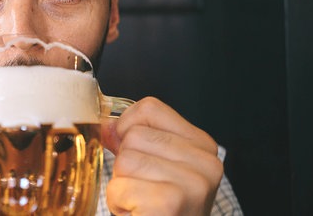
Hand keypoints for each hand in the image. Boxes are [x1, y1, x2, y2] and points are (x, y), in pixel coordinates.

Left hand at [101, 97, 222, 215]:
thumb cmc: (161, 209)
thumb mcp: (155, 166)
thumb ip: (134, 139)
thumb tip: (106, 124)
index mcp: (204, 146)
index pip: (149, 108)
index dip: (127, 127)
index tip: (134, 153)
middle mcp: (207, 163)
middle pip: (133, 135)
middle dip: (125, 165)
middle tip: (143, 190)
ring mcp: (192, 184)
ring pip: (125, 159)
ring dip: (121, 185)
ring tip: (141, 202)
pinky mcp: (170, 203)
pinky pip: (120, 186)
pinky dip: (118, 202)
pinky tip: (138, 213)